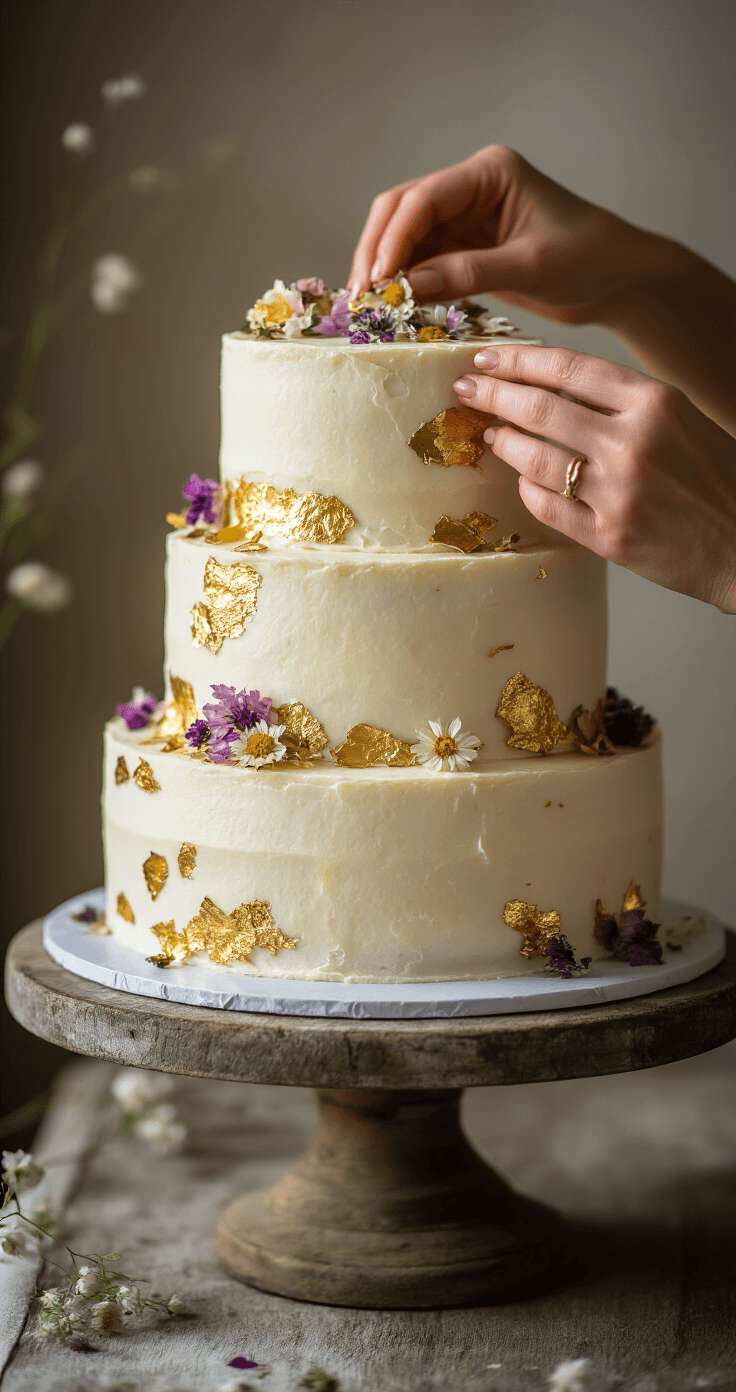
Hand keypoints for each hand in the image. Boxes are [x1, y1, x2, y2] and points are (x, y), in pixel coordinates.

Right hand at [349, 145, 633, 325]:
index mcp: (489, 173)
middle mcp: (471, 187)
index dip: (393, 238)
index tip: (377, 279)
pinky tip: (394, 306)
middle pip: (402, 211)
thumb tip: (408, 286)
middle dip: (377, 251)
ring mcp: (465, 216)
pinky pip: (422, 260)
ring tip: (370, 306)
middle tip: (361, 295)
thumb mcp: (530, 266)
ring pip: (406, 237)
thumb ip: (468, 273)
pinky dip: (406, 282)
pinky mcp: (465, 246)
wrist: (617, 279)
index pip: (423, 198)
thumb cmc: (588, 260)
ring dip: (385, 268)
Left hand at [452, 345, 735, 611]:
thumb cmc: (717, 479)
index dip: (518, 361)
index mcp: (656, 403)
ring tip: (491, 435)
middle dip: (493, 395)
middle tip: (465, 391)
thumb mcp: (682, 420)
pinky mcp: (608, 536)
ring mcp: (618, 493)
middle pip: (541, 408)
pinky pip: (547, 506)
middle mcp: (633, 443)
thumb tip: (554, 387)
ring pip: (534, 459)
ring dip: (504, 443)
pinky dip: (527, 491)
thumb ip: (625, 404)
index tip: (487, 359)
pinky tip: (523, 482)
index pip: (569, 368)